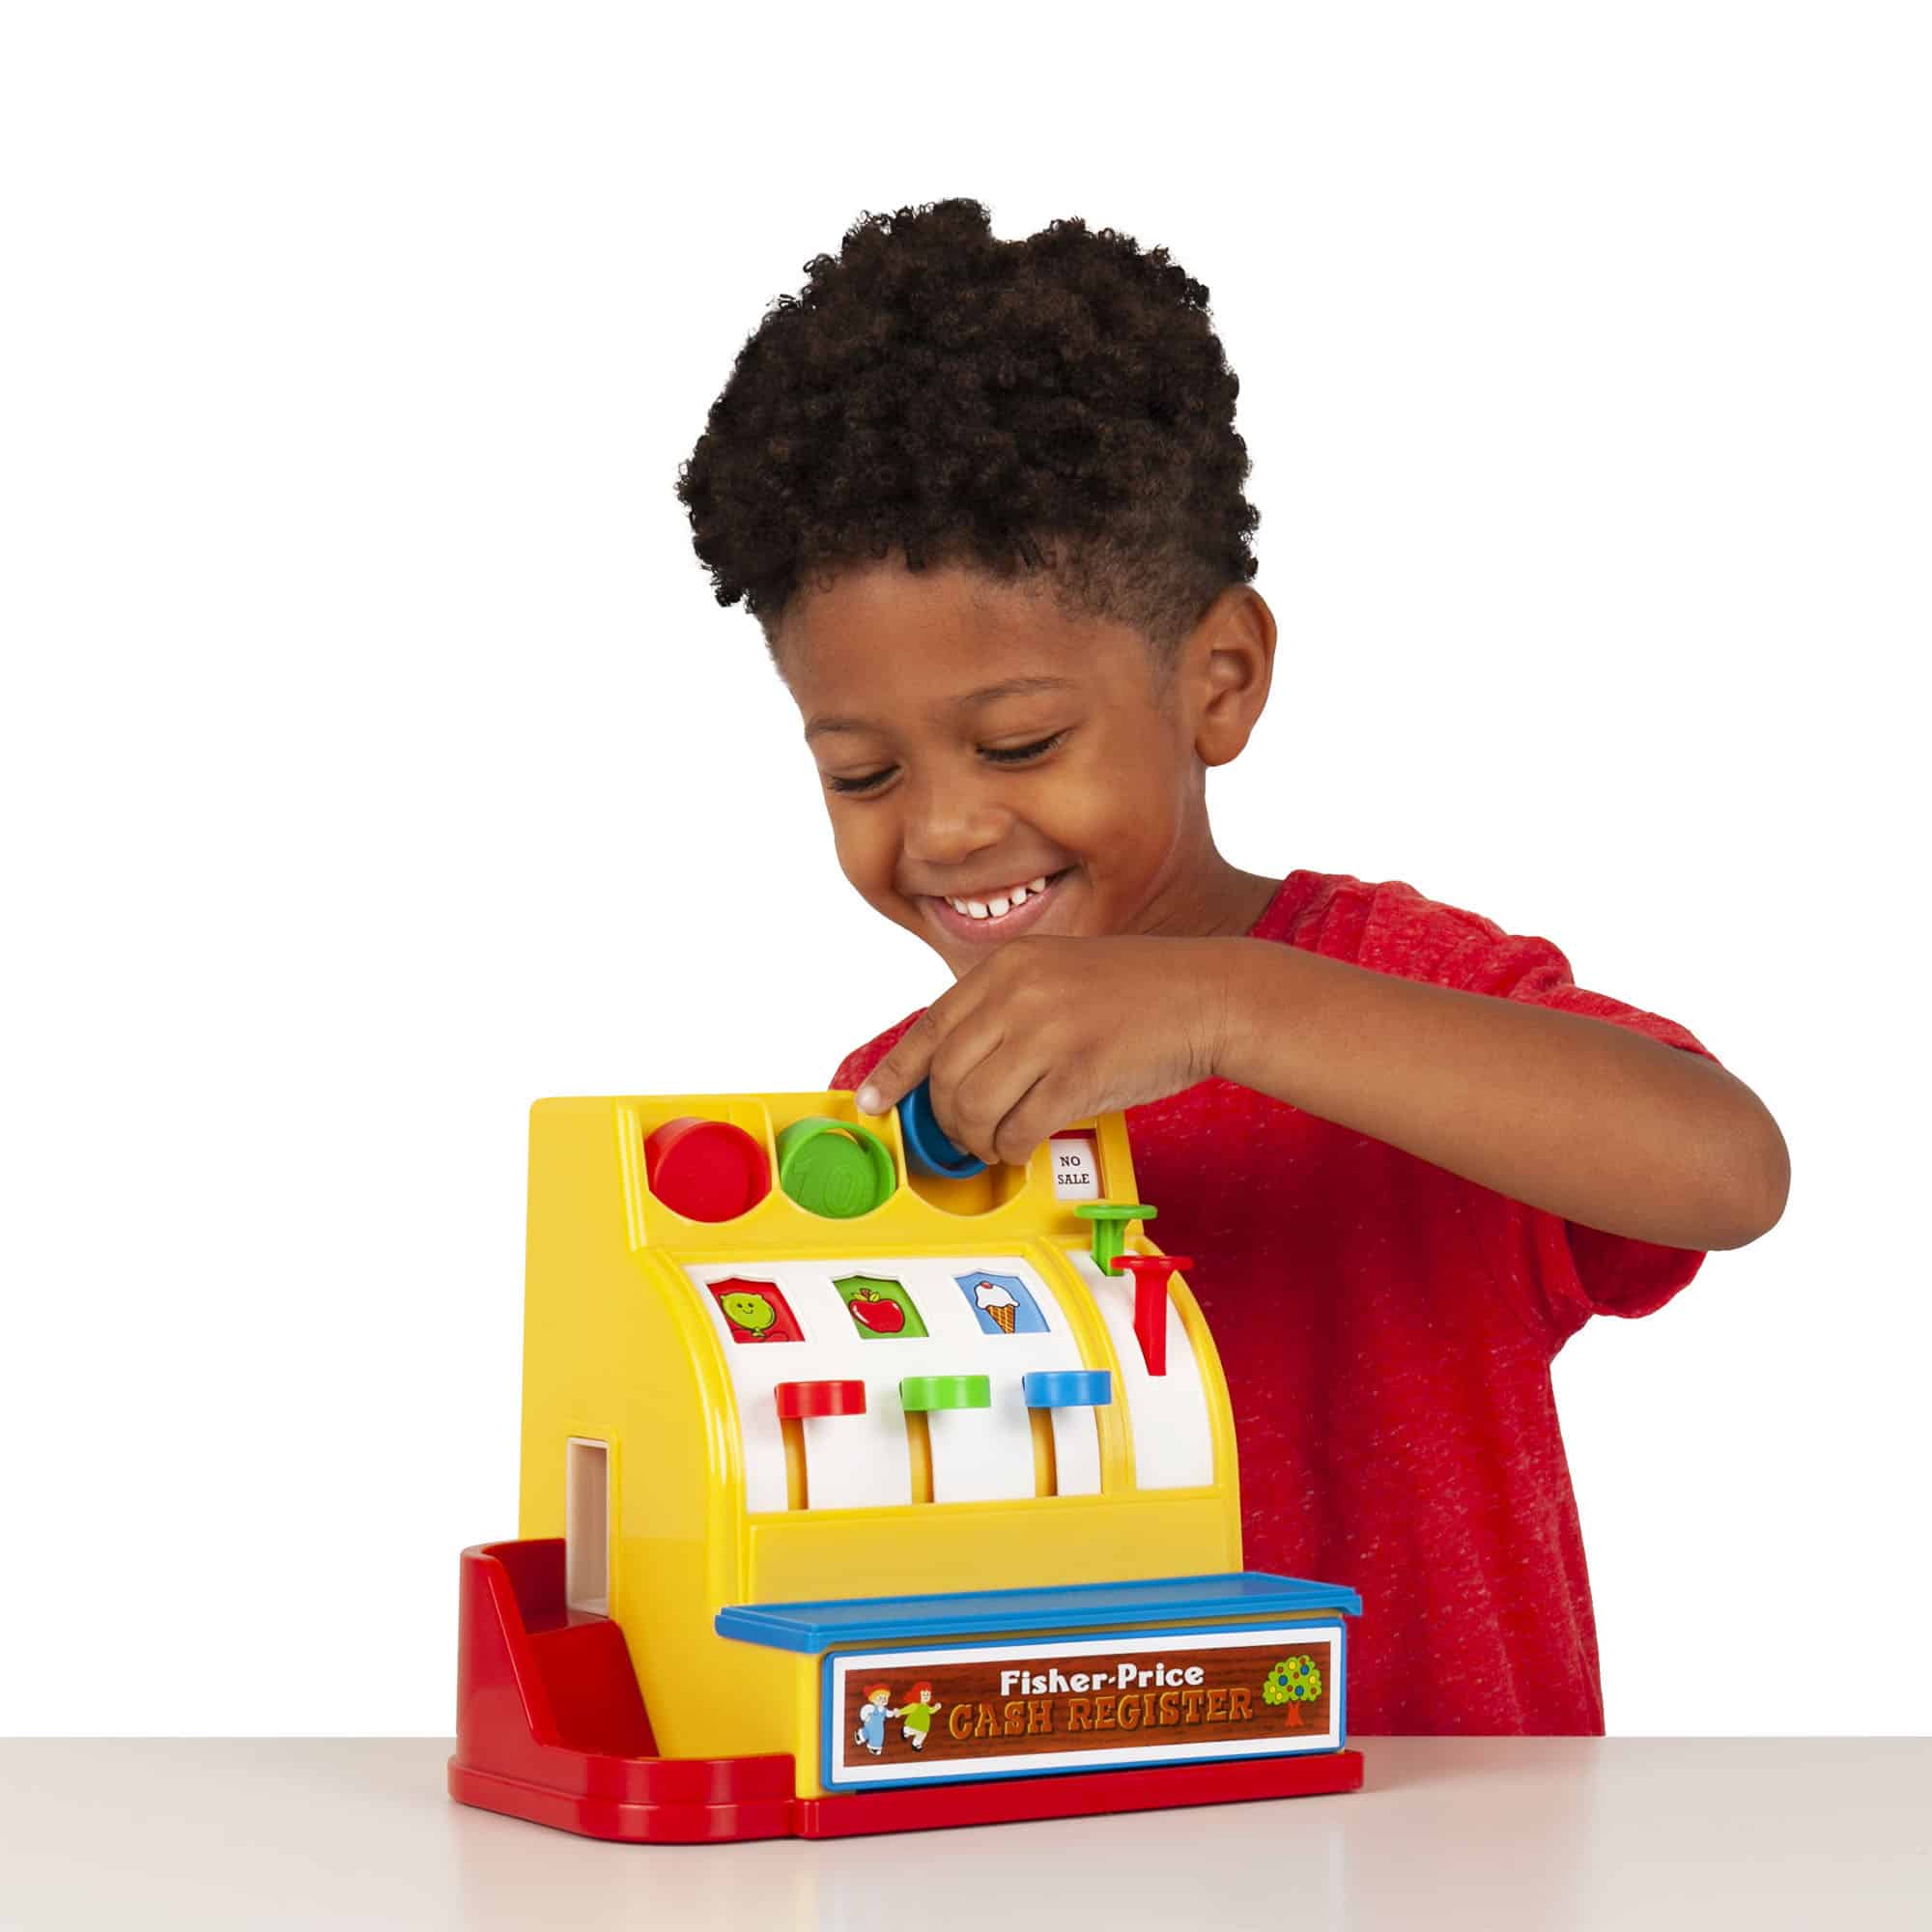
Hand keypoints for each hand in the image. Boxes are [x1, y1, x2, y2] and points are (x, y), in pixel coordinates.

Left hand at [853, 935, 1239, 1167]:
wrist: (1207, 993)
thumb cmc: (1136, 992)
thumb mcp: (1057, 973)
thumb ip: (1006, 1008)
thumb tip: (955, 1069)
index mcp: (1006, 966)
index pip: (929, 1027)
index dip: (894, 1073)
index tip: (873, 1101)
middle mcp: (1019, 993)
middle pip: (946, 1077)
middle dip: (947, 1120)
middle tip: (966, 1136)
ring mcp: (1049, 1032)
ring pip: (974, 1108)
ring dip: (979, 1140)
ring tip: (997, 1144)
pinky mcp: (1080, 1073)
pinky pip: (1019, 1129)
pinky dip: (1013, 1148)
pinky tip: (1024, 1147)